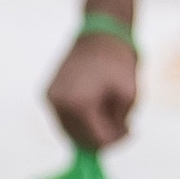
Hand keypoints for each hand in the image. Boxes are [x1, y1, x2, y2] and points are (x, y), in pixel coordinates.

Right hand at [48, 31, 138, 149]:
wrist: (99, 34)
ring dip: (90, 130)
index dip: (117, 140)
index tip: (132, 130)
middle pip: (80, 140)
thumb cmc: (118, 63)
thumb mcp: (130, 96)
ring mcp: (50, 99)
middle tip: (122, 124)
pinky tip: (95, 107)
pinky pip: (63, 119)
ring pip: (70, 132)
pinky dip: (79, 120)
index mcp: (78, 105)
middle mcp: (58, 104)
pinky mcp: (47, 94)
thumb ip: (119, 125)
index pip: (97, 140)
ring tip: (109, 112)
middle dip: (103, 136)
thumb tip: (104, 144)